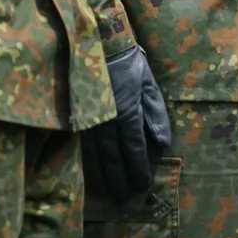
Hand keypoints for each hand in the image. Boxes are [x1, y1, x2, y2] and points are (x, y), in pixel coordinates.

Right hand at [83, 45, 171, 202]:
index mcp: (127, 111)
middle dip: (120, 178)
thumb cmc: (126, 59)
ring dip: (102, 175)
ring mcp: (87, 118)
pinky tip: (87, 172)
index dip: (138, 168)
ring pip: (94, 154)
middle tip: (125, 198)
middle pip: (113, 157)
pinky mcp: (74, 115)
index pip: (134, 148)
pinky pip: (79, 143)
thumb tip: (163, 142)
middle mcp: (105, 119)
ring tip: (107, 191)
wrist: (94, 39)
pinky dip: (84, 161)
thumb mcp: (148, 82)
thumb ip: (155, 113)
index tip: (142, 184)